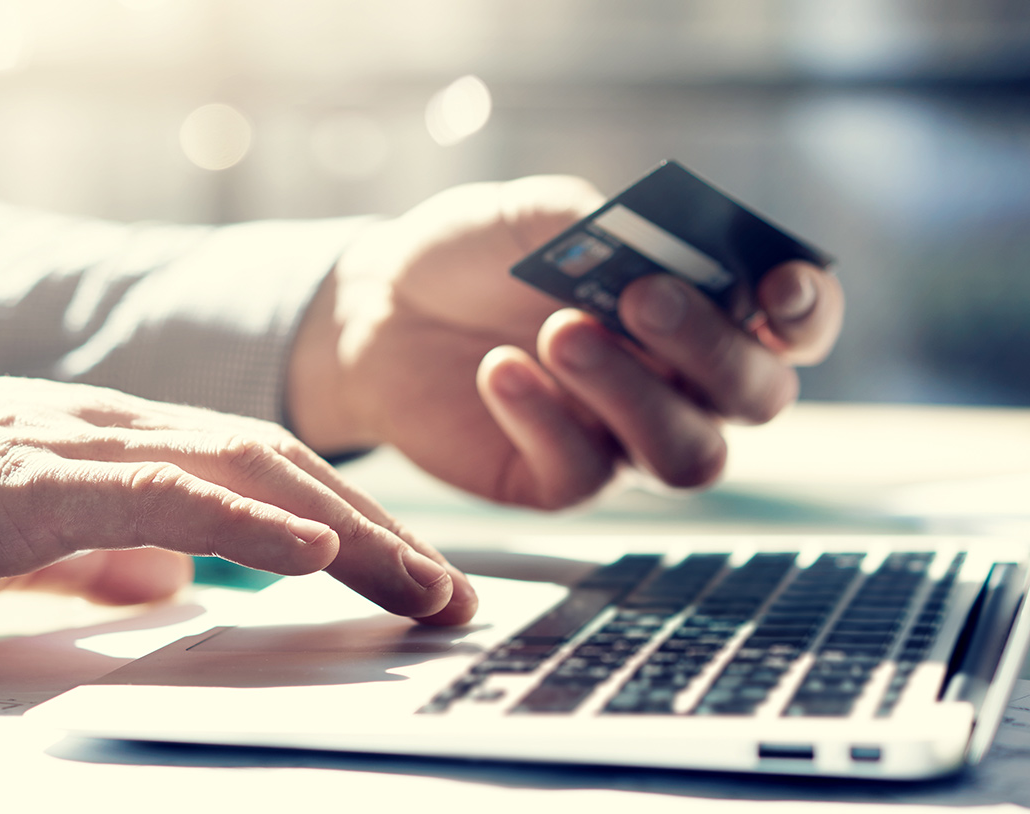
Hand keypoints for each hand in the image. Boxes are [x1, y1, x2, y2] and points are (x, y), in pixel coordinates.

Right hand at [0, 370, 476, 623]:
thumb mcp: (38, 536)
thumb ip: (106, 552)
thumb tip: (169, 582)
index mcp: (134, 444)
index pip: (273, 476)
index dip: (355, 523)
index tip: (417, 576)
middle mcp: (128, 430)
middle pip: (285, 470)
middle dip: (379, 531)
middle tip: (451, 591)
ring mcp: (86, 445)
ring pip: (245, 471)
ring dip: (342, 528)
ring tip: (417, 579)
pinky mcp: (34, 481)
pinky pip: (159, 492)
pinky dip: (242, 520)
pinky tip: (306, 549)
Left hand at [289, 175, 843, 506]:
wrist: (383, 305)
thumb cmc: (476, 253)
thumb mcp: (540, 216)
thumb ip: (610, 228)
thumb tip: (669, 252)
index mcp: (699, 310)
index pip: (792, 328)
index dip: (806, 313)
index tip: (778, 287)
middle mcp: (680, 384)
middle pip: (756, 398)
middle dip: (711, 348)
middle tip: (640, 297)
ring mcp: (624, 439)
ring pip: (687, 454)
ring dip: (634, 393)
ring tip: (561, 331)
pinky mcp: (560, 479)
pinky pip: (585, 474)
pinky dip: (546, 418)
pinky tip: (499, 370)